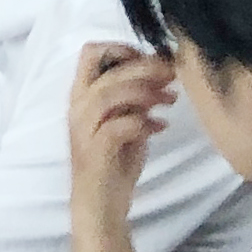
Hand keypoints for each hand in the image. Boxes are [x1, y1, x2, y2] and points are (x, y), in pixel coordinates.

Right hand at [67, 44, 173, 215]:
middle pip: (107, 71)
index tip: (151, 58)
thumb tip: (161, 73)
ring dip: (145, 92)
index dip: (121, 48)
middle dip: (145, 67)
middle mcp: (78, 108)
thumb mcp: (127, 122)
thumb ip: (135, 99)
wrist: (99, 204)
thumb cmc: (114, 162)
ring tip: (170, 100)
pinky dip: (143, 123)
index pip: (90, 54)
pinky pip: (119, 126)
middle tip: (173, 74)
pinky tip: (160, 127)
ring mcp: (84, 128)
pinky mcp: (95, 149)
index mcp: (82, 96)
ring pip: (110, 94)